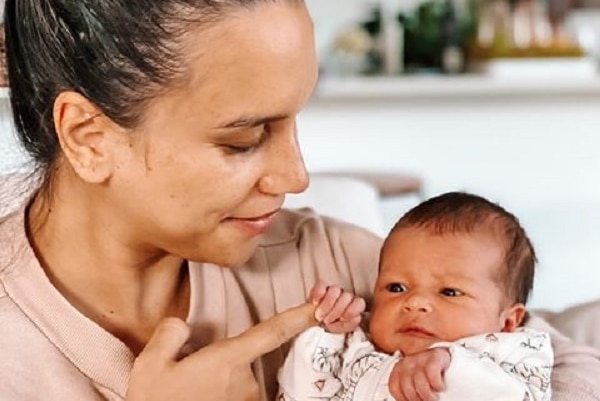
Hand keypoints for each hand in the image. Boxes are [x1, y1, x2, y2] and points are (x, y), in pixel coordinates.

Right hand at [126, 303, 316, 400]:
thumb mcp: (149, 366)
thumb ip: (171, 333)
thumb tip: (183, 325)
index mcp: (227, 361)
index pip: (272, 332)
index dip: (299, 317)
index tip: (319, 306)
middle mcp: (245, 383)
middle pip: (245, 358)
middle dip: (221, 364)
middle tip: (190, 380)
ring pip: (239, 381)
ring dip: (219, 384)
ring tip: (191, 395)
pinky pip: (237, 397)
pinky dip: (220, 396)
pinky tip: (200, 399)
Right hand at [308, 282, 365, 333]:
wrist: (316, 322)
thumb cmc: (331, 324)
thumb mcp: (341, 328)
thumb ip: (350, 324)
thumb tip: (356, 318)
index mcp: (354, 305)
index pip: (359, 303)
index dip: (351, 311)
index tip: (342, 319)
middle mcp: (346, 295)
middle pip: (346, 297)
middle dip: (335, 311)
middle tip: (327, 320)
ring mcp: (334, 289)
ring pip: (334, 291)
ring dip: (326, 305)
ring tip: (320, 315)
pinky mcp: (321, 287)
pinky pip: (321, 287)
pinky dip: (318, 297)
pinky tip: (316, 304)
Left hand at [388, 347, 450, 400]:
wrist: (447, 359)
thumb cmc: (428, 375)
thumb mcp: (415, 382)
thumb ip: (411, 390)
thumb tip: (411, 400)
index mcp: (399, 368)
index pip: (394, 386)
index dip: (403, 398)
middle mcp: (407, 362)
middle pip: (407, 387)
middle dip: (416, 399)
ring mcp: (421, 358)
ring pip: (420, 382)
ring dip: (428, 395)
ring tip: (434, 398)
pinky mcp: (435, 356)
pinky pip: (432, 374)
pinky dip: (437, 384)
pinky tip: (440, 387)